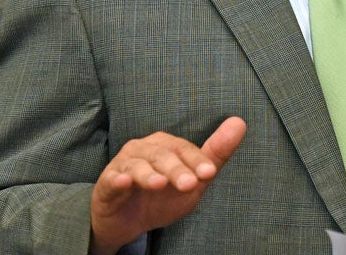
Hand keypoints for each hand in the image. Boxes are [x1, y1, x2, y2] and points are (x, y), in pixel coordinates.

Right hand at [89, 117, 246, 254]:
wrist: (128, 222)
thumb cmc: (162, 197)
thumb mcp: (193, 182)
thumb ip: (215, 155)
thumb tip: (239, 122)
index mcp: (166, 145)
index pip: (184, 149)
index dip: (197, 160)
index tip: (209, 173)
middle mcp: (144, 149)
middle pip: (162, 155)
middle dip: (177, 170)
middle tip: (189, 184)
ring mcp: (123, 164)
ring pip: (137, 165)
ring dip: (148, 174)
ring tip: (159, 184)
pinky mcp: (106, 183)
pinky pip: (111, 179)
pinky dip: (117, 179)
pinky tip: (123, 182)